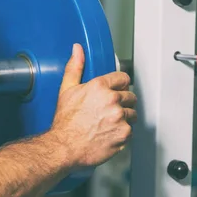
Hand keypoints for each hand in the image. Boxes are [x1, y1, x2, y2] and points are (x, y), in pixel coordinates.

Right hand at [50, 44, 136, 167]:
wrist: (64, 147)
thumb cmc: (65, 122)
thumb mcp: (67, 90)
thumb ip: (75, 67)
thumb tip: (77, 50)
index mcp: (100, 87)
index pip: (123, 79)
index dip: (119, 85)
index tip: (116, 91)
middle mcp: (112, 100)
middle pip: (130, 96)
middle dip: (122, 102)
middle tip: (109, 110)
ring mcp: (120, 118)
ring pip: (132, 114)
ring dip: (124, 118)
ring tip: (108, 123)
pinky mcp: (124, 134)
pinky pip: (130, 131)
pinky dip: (122, 133)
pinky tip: (109, 133)